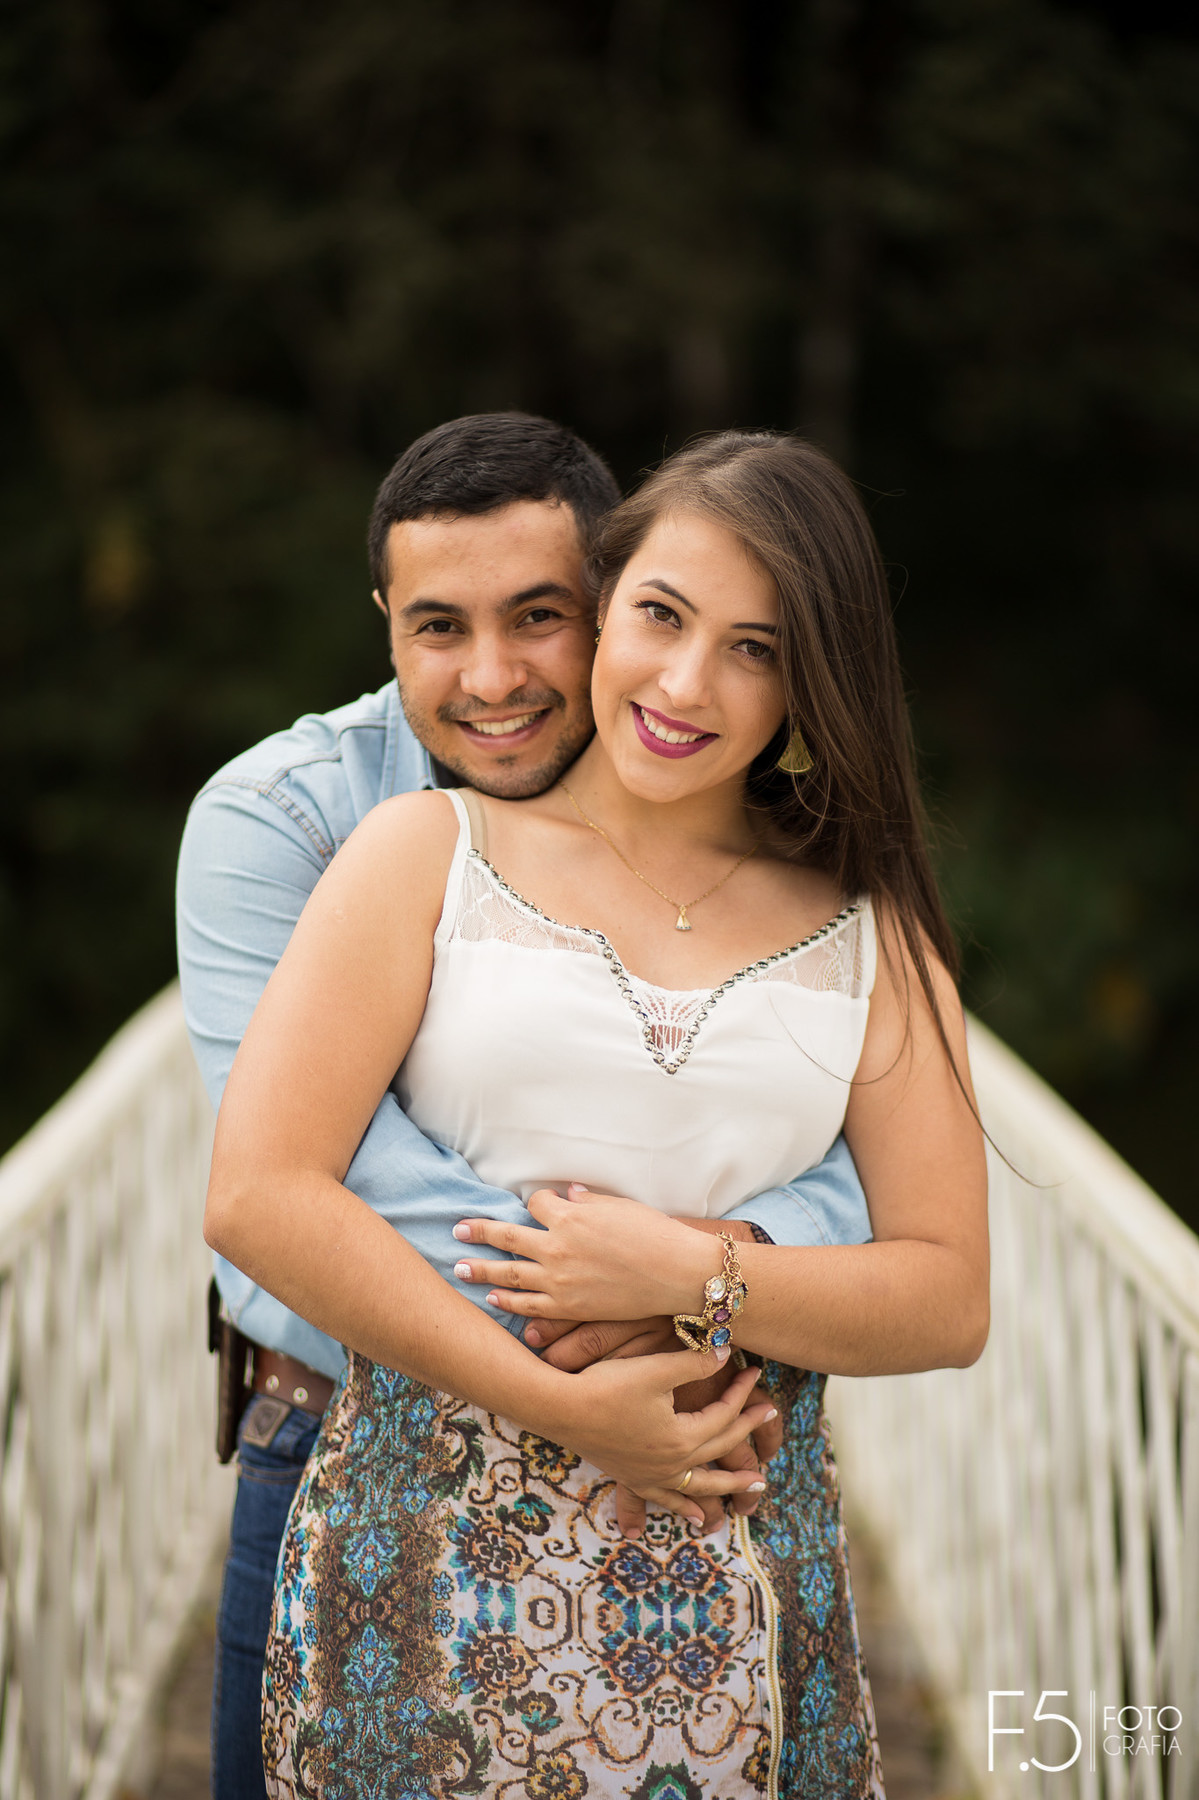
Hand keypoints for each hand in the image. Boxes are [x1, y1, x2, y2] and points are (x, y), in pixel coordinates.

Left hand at [453, 1185, 713, 1320]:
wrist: (676, 1274)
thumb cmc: (654, 1233)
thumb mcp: (620, 1206)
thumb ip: (588, 1201)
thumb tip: (569, 1193)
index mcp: (569, 1216)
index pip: (535, 1202)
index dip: (534, 1200)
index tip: (535, 1202)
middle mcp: (557, 1247)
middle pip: (507, 1237)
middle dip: (479, 1232)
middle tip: (457, 1230)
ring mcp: (559, 1280)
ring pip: (508, 1275)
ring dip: (481, 1270)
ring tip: (459, 1268)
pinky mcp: (569, 1307)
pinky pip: (529, 1305)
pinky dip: (508, 1302)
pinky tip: (493, 1299)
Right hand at [547, 1343, 776, 1537]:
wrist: (559, 1408)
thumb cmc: (606, 1386)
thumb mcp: (656, 1370)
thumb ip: (695, 1363)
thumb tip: (727, 1352)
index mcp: (681, 1438)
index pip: (723, 1415)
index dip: (741, 1392)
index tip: (755, 1373)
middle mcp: (671, 1464)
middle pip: (719, 1448)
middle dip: (747, 1430)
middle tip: (771, 1415)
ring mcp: (651, 1475)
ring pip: (700, 1484)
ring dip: (729, 1484)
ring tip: (756, 1487)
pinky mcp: (631, 1476)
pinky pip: (666, 1498)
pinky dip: (684, 1508)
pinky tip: (697, 1519)